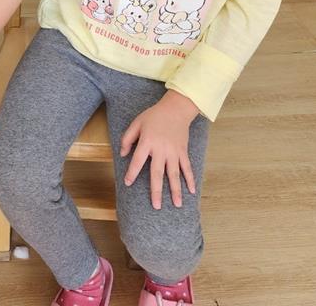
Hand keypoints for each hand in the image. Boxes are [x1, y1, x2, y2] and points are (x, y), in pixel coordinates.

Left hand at [120, 91, 200, 209]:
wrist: (175, 109)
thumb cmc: (154, 116)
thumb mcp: (137, 123)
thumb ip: (127, 138)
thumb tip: (123, 154)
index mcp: (148, 142)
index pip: (138, 160)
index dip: (132, 172)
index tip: (128, 183)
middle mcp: (161, 149)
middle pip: (158, 173)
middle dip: (157, 190)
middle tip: (156, 206)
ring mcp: (174, 151)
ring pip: (175, 174)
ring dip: (176, 190)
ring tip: (177, 204)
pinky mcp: (183, 151)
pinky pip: (187, 167)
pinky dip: (190, 179)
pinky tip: (192, 191)